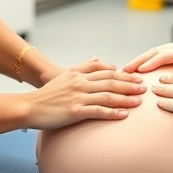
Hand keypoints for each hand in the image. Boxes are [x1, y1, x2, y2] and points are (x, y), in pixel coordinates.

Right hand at [24, 58, 145, 129]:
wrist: (29, 107)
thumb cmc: (46, 95)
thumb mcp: (64, 76)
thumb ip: (82, 68)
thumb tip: (97, 58)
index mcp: (78, 75)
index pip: (105, 71)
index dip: (123, 74)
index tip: (136, 76)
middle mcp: (80, 84)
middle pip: (110, 81)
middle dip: (130, 84)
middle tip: (144, 87)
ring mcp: (78, 97)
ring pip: (107, 96)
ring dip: (125, 98)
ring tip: (139, 101)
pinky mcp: (74, 111)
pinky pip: (98, 111)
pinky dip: (112, 113)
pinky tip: (124, 114)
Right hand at [122, 40, 172, 73]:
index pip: (166, 55)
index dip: (152, 62)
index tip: (140, 70)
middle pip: (155, 51)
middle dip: (139, 60)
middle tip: (125, 69)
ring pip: (153, 53)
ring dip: (139, 60)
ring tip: (125, 70)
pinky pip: (157, 57)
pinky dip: (145, 62)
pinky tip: (136, 70)